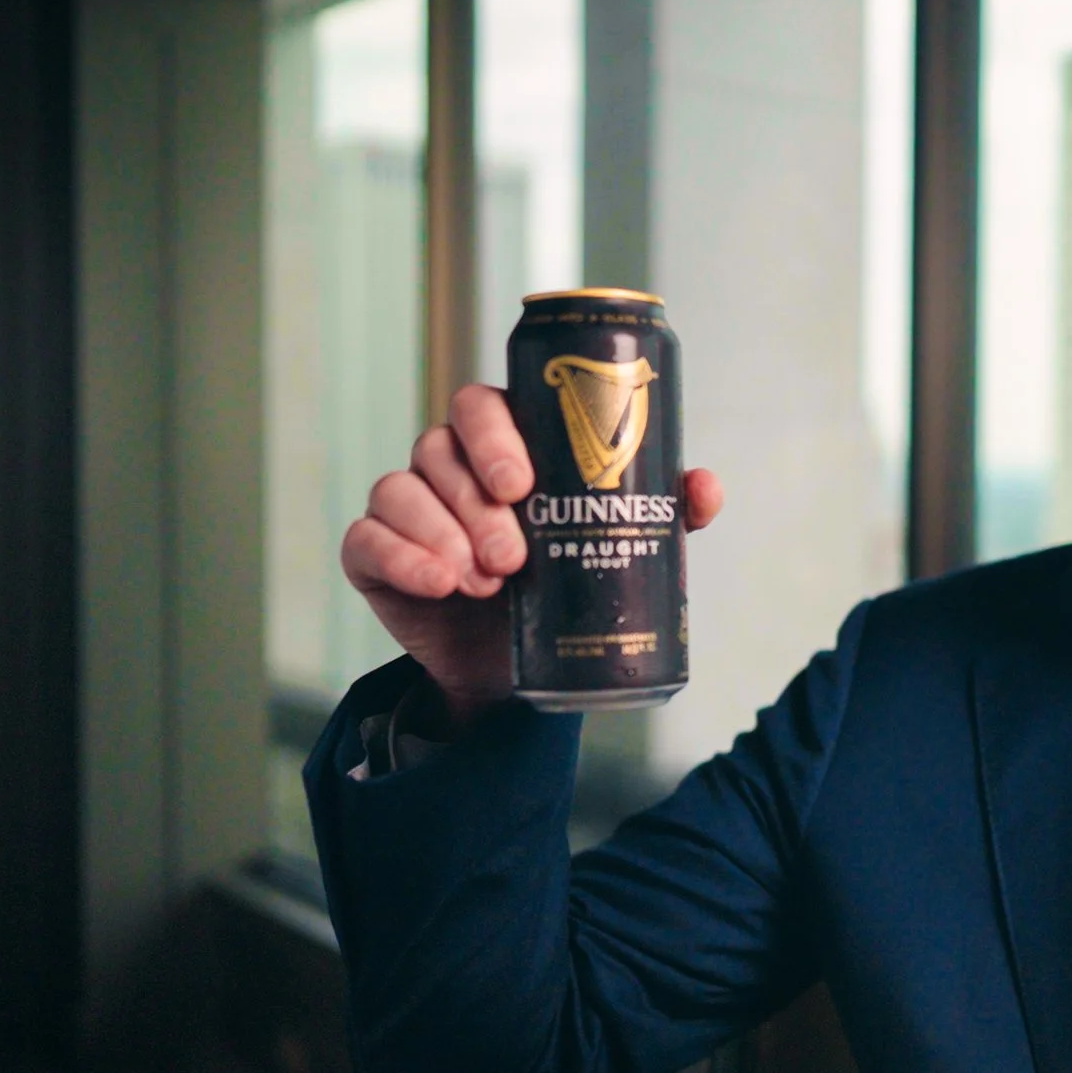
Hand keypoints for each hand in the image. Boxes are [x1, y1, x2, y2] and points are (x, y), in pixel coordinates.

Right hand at [339, 384, 723, 722]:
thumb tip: (704, 487)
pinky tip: (437, 584)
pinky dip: (402, 557)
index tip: (523, 483)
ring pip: (403, 489)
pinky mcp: (372, 551)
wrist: (517, 667)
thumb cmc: (567, 581)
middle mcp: (447, 462)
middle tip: (514, 554)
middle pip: (441, 445)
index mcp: (502, 443)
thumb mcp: (616, 542)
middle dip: (476, 500)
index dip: (496, 434)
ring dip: (445, 535)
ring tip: (489, 582)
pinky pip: (367, 538)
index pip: (483, 405)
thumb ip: (662, 509)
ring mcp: (406, 503)